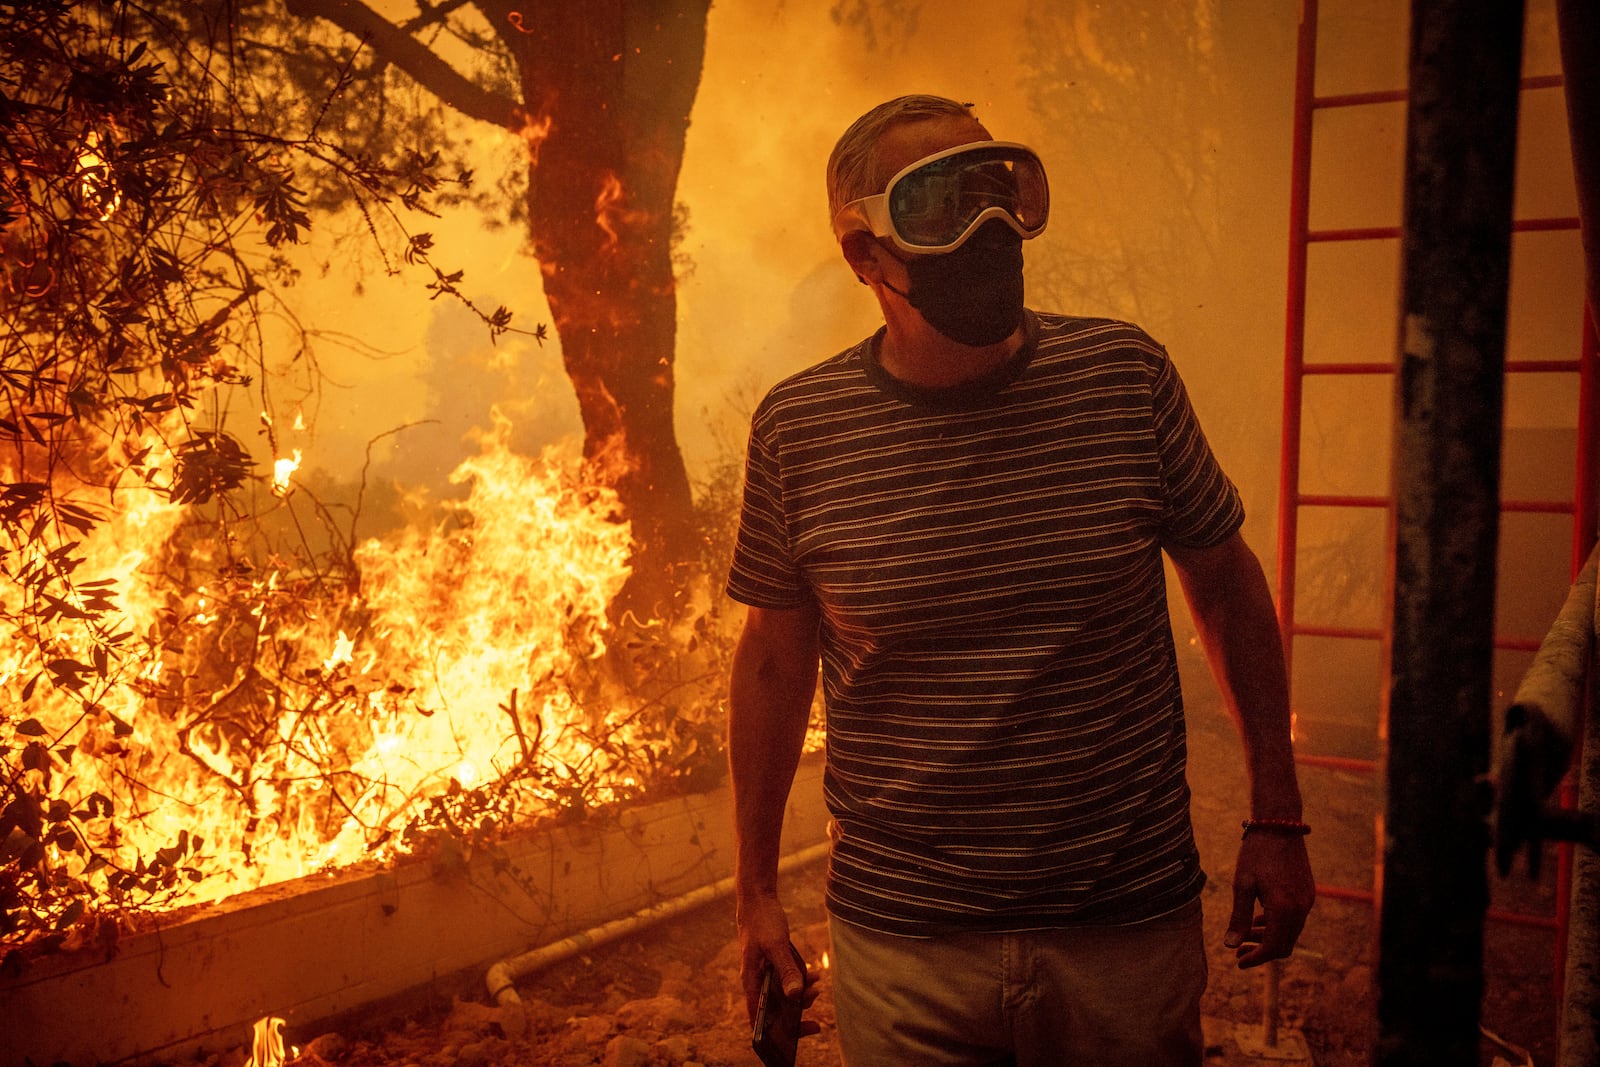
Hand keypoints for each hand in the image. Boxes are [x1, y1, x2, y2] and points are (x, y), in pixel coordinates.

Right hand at [736, 892, 818, 1026]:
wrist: (757, 899)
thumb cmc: (761, 921)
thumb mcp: (776, 946)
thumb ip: (786, 970)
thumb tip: (795, 996)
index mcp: (751, 982)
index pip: (759, 1018)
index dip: (774, 1034)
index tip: (795, 1038)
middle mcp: (756, 981)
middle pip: (774, 1010)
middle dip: (796, 1015)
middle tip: (817, 1022)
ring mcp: (765, 972)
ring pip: (784, 994)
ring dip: (801, 995)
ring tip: (817, 989)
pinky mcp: (774, 963)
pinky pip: (788, 978)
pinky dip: (801, 979)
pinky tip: (814, 974)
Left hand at [1224, 830, 1314, 967]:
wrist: (1279, 825)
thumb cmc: (1256, 853)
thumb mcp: (1242, 884)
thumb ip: (1239, 918)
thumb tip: (1231, 946)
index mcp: (1284, 908)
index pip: (1273, 947)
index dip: (1256, 958)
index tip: (1239, 962)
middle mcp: (1301, 908)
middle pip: (1284, 945)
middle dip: (1262, 951)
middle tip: (1239, 950)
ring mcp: (1307, 901)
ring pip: (1291, 933)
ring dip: (1270, 938)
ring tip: (1246, 934)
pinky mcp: (1308, 893)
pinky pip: (1295, 919)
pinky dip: (1278, 925)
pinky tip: (1260, 919)